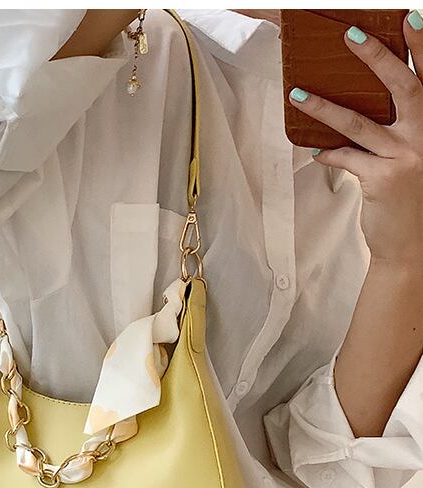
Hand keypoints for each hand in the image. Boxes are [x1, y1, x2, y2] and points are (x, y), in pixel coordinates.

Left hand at [287, 13, 422, 268]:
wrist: (413, 244)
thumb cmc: (413, 197)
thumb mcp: (415, 155)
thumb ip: (401, 130)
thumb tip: (362, 107)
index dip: (422, 47)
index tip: (411, 18)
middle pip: (403, 87)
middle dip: (378, 58)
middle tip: (352, 35)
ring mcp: (406, 157)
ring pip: (359, 123)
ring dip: (325, 107)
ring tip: (298, 93)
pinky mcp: (382, 179)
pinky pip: (347, 158)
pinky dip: (330, 153)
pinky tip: (317, 151)